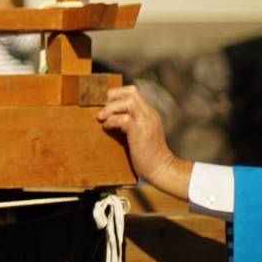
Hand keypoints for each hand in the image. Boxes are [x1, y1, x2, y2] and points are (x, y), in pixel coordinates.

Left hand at [97, 85, 190, 199]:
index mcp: (148, 113)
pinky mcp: (141, 133)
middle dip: (112, 96)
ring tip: (102, 118)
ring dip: (111, 108)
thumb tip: (105, 116)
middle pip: (131, 92)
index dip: (116, 94)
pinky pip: (124, 119)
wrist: (161, 170)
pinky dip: (112, 121)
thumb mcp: (138, 133)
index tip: (103, 103)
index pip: (132, 92)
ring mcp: (146, 123)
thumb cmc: (146, 154)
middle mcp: (149, 114)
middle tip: (101, 108)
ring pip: (128, 102)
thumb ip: (128, 122)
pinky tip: (107, 127)